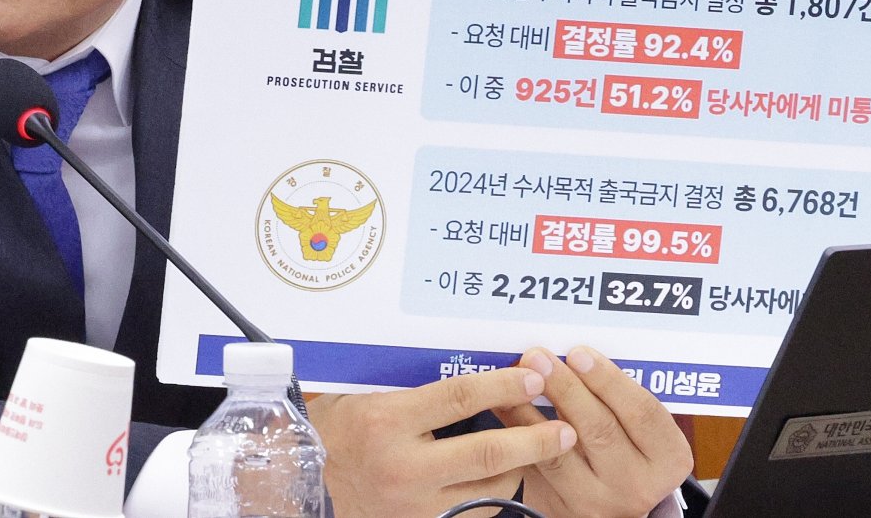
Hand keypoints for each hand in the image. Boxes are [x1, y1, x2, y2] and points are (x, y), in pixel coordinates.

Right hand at [309, 367, 577, 517]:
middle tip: (565, 429)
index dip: (501, 386)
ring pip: (488, 490)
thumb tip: (469, 368)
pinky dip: (493, 496)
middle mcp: (404, 466)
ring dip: (519, 470)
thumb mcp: (365, 397)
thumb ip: (411, 388)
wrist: (305, 485)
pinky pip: (473, 512)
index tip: (533, 376)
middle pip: (487, 453)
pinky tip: (502, 479)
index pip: (458, 398)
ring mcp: (415, 505)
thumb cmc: (335, 430)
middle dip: (534, 440)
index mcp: (387, 421)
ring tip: (538, 452)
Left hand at [496, 346, 691, 517]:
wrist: (608, 501)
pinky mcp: (561, 507)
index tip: (579, 352)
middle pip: (600, 429)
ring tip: (515, 376)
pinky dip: (515, 430)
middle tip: (539, 356)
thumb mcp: (634, 426)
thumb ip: (614, 395)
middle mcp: (637, 484)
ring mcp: (598, 500)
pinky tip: (502, 403)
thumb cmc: (622, 445)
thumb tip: (569, 350)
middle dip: (565, 388)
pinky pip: (534, 465)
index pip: (643, 413)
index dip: (609, 380)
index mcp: (667, 457)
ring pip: (560, 451)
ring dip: (531, 409)